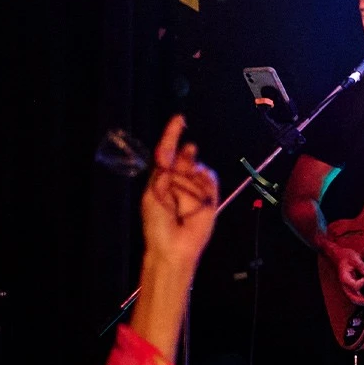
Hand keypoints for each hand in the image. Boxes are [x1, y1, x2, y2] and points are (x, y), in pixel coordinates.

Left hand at [140, 117, 219, 265]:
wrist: (174, 246)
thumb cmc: (157, 224)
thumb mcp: (153, 195)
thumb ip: (162, 174)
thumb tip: (176, 158)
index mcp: (161, 178)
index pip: (167, 151)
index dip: (172, 135)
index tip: (179, 119)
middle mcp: (179, 179)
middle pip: (185, 157)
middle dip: (184, 160)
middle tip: (180, 174)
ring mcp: (195, 187)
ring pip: (198, 169)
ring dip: (190, 183)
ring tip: (183, 205)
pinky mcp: (210, 196)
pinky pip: (209, 180)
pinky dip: (203, 186)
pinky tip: (197, 200)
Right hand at [318, 236, 363, 305]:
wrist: (340, 257)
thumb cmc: (347, 257)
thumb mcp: (354, 258)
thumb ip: (361, 265)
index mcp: (345, 278)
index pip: (354, 285)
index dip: (362, 282)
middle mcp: (345, 285)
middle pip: (352, 297)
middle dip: (363, 301)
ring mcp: (348, 287)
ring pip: (354, 299)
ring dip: (363, 302)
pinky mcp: (351, 287)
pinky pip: (356, 296)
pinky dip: (362, 299)